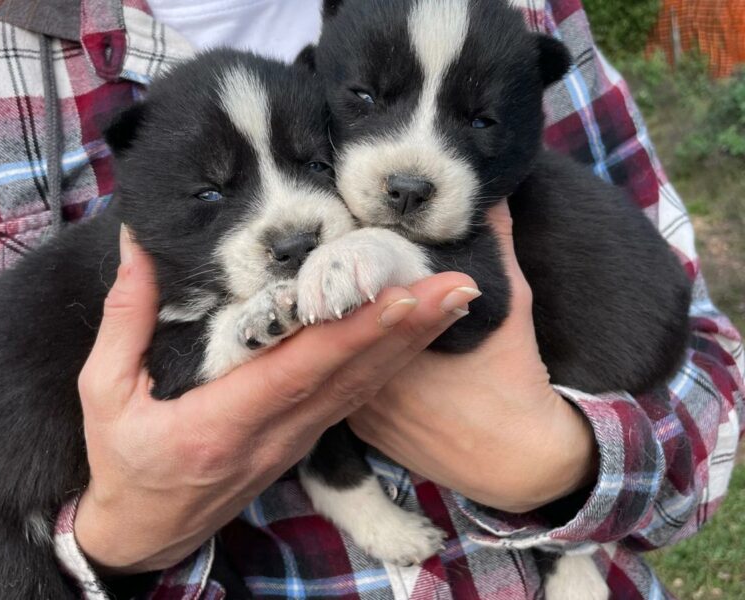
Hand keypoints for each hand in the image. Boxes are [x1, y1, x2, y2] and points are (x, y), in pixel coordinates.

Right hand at [74, 225, 477, 573]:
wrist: (147, 532)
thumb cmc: (124, 462)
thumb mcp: (104, 392)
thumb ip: (126, 319)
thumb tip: (138, 248)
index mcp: (225, 421)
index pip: (302, 370)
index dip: (354, 333)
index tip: (400, 295)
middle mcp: (276, 433)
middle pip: (353, 377)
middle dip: (409, 329)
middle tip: (459, 287)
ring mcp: (297, 441)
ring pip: (364, 388)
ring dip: (412, 344)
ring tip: (454, 301)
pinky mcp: (304, 440)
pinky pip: (354, 398)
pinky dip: (390, 364)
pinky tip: (417, 335)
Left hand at [348, 201, 597, 513]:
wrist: (522, 462)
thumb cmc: (517, 379)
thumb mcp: (510, 303)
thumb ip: (498, 245)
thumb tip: (493, 197)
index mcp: (391, 343)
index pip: (356, 299)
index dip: (355, 275)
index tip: (356, 251)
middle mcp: (365, 380)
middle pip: (342, 332)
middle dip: (345, 304)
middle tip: (343, 271)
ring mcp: (362, 413)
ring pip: (339, 363)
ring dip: (344, 341)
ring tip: (346, 309)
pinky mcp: (367, 436)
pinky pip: (345, 393)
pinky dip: (351, 373)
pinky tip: (356, 354)